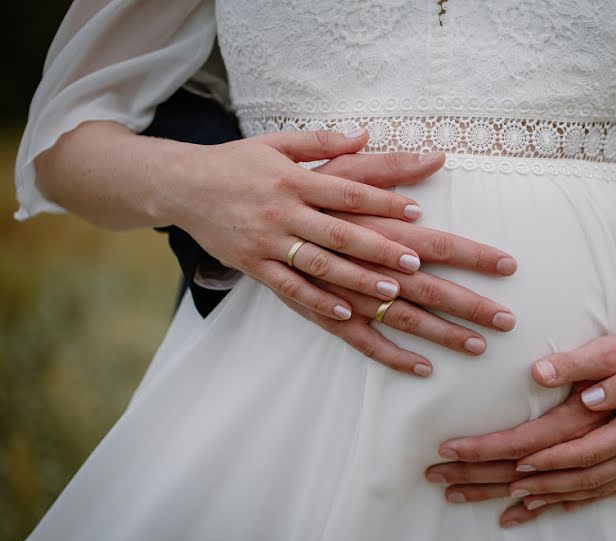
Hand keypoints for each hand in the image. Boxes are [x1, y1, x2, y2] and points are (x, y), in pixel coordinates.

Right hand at [171, 129, 428, 320]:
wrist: (180, 185)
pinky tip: (345, 312)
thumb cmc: (236, 162)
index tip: (416, 212)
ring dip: (356, 279)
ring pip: (318, 265)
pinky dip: (316, 300)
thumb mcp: (277, 143)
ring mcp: (267, 241)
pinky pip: (288, 287)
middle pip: (339, 233)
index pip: (346, 191)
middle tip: (414, 262)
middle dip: (379, 249)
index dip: (383, 202)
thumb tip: (365, 135)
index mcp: (294, 180)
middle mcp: (282, 212)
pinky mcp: (252, 264)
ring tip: (391, 293)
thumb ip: (322, 141)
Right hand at [269, 150, 517, 375]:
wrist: (184, 188)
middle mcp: (317, 228)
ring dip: (422, 325)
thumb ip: (340, 147)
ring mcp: (298, 261)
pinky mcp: (279, 284)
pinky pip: (328, 321)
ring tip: (468, 343)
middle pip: (402, 270)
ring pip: (372, 303)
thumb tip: (386, 139)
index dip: (447, 240)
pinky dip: (364, 339)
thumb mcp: (289, 144)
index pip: (405, 223)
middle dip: (456, 294)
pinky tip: (406, 360)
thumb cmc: (245, 164)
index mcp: (324, 191)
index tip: (494, 260)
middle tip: (502, 316)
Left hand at [497, 352, 615, 521]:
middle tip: (504, 487)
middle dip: (538, 485)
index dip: (549, 460)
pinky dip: (580, 500)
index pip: (584, 452)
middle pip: (580, 478)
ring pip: (591, 489)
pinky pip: (608, 490)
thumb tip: (590, 396)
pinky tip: (560, 505)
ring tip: (518, 501)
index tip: (517, 462)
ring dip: (553, 497)